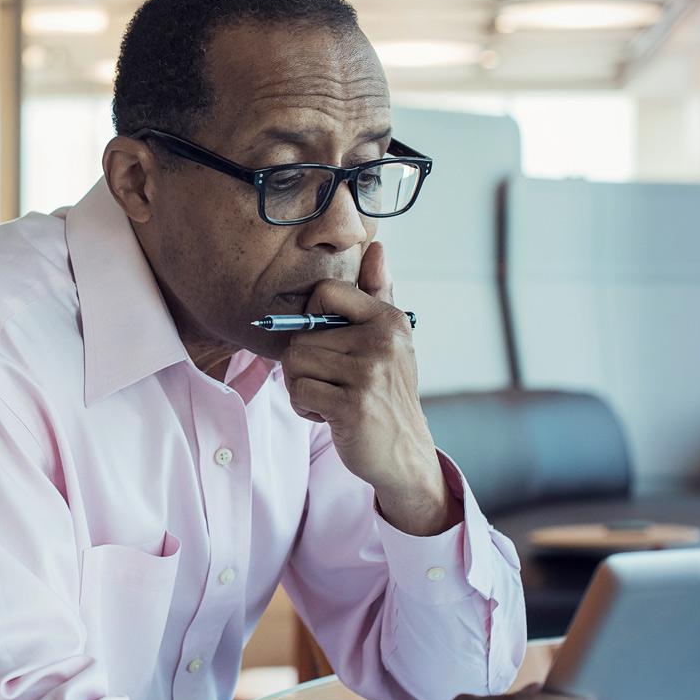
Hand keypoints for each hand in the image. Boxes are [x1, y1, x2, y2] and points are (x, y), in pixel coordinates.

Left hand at [279, 242, 448, 533]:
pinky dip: (305, 407)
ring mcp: (369, 374)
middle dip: (305, 365)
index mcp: (388, 320)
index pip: (325, 292)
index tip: (329, 344)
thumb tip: (377, 245)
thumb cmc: (386, 392)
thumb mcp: (389, 340)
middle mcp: (382, 341)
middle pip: (302, 335)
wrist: (404, 453)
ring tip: (332, 398)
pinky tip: (330, 415)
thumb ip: (378, 293)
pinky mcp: (352, 406)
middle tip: (334, 383)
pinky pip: (299, 392)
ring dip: (303, 387)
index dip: (312, 319)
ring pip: (295, 364)